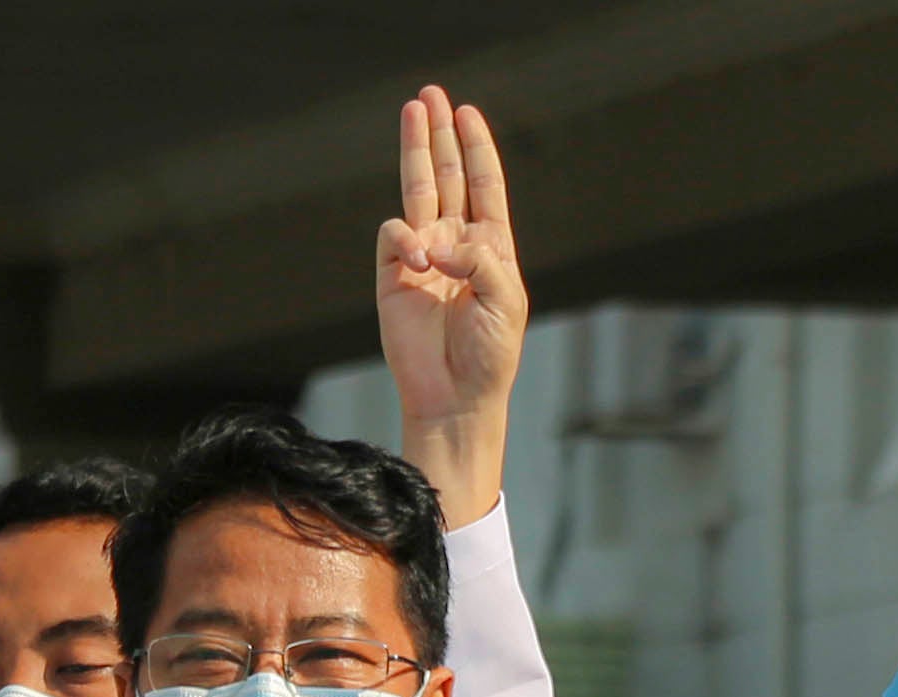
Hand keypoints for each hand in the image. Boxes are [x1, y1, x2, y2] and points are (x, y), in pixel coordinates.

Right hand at [379, 85, 524, 528]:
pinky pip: (393, 238)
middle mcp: (455, 245)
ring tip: (414, 110)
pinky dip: (404, 237)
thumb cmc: (491, 355)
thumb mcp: (504, 299)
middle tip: (431, 95)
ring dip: (416, 151)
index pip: (483, 185)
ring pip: (418, 192)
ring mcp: (422, 259)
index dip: (476, 148)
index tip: (468, 113)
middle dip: (440, 135)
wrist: (456, 399)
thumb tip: (433, 242)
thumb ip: (478, 258)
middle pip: (447, 176)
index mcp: (489, 246)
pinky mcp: (393, 279)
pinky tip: (419, 255)